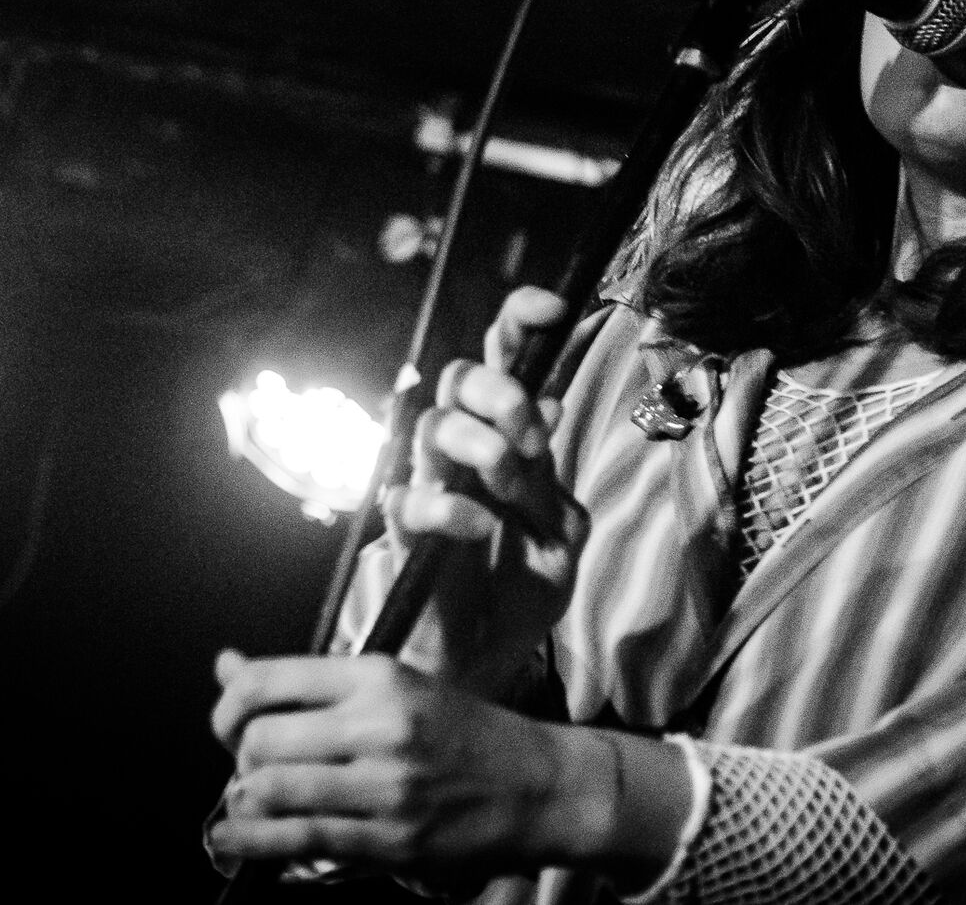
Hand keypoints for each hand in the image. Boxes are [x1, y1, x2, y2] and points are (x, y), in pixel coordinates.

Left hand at [208, 650, 691, 885]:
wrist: (537, 786)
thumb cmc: (463, 732)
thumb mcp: (395, 686)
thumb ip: (309, 682)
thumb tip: (225, 665)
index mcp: (379, 676)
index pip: (268, 679)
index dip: (227, 706)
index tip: (227, 723)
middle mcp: (379, 724)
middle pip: (260, 740)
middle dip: (238, 758)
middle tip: (249, 767)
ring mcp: (385, 786)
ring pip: (272, 791)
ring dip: (244, 801)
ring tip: (248, 801)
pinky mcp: (391, 840)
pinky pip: (300, 841)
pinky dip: (252, 842)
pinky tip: (231, 838)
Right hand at [390, 287, 590, 693]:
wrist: (488, 657)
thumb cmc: (524, 587)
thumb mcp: (561, 533)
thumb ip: (550, 478)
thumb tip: (549, 406)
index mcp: (509, 437)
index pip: (504, 358)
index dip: (520, 320)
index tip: (553, 309)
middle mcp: (465, 449)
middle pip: (459, 376)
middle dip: (499, 392)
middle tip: (531, 437)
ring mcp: (431, 483)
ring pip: (433, 425)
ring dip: (480, 445)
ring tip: (509, 484)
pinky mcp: (404, 529)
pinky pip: (410, 496)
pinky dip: (450, 507)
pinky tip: (480, 528)